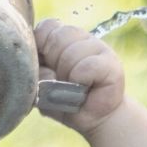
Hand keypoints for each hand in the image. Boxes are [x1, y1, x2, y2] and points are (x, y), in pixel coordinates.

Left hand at [34, 19, 124, 133]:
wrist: (95, 119)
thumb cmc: (67, 101)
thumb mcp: (42, 88)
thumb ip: (36, 74)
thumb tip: (42, 70)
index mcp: (63, 38)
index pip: (47, 27)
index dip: (41, 45)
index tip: (46, 65)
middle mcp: (81, 38)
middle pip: (57, 38)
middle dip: (54, 64)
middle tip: (63, 80)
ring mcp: (98, 47)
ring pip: (71, 53)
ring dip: (68, 75)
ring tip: (75, 87)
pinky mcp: (111, 63)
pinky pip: (87, 67)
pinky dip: (80, 80)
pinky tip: (85, 89)